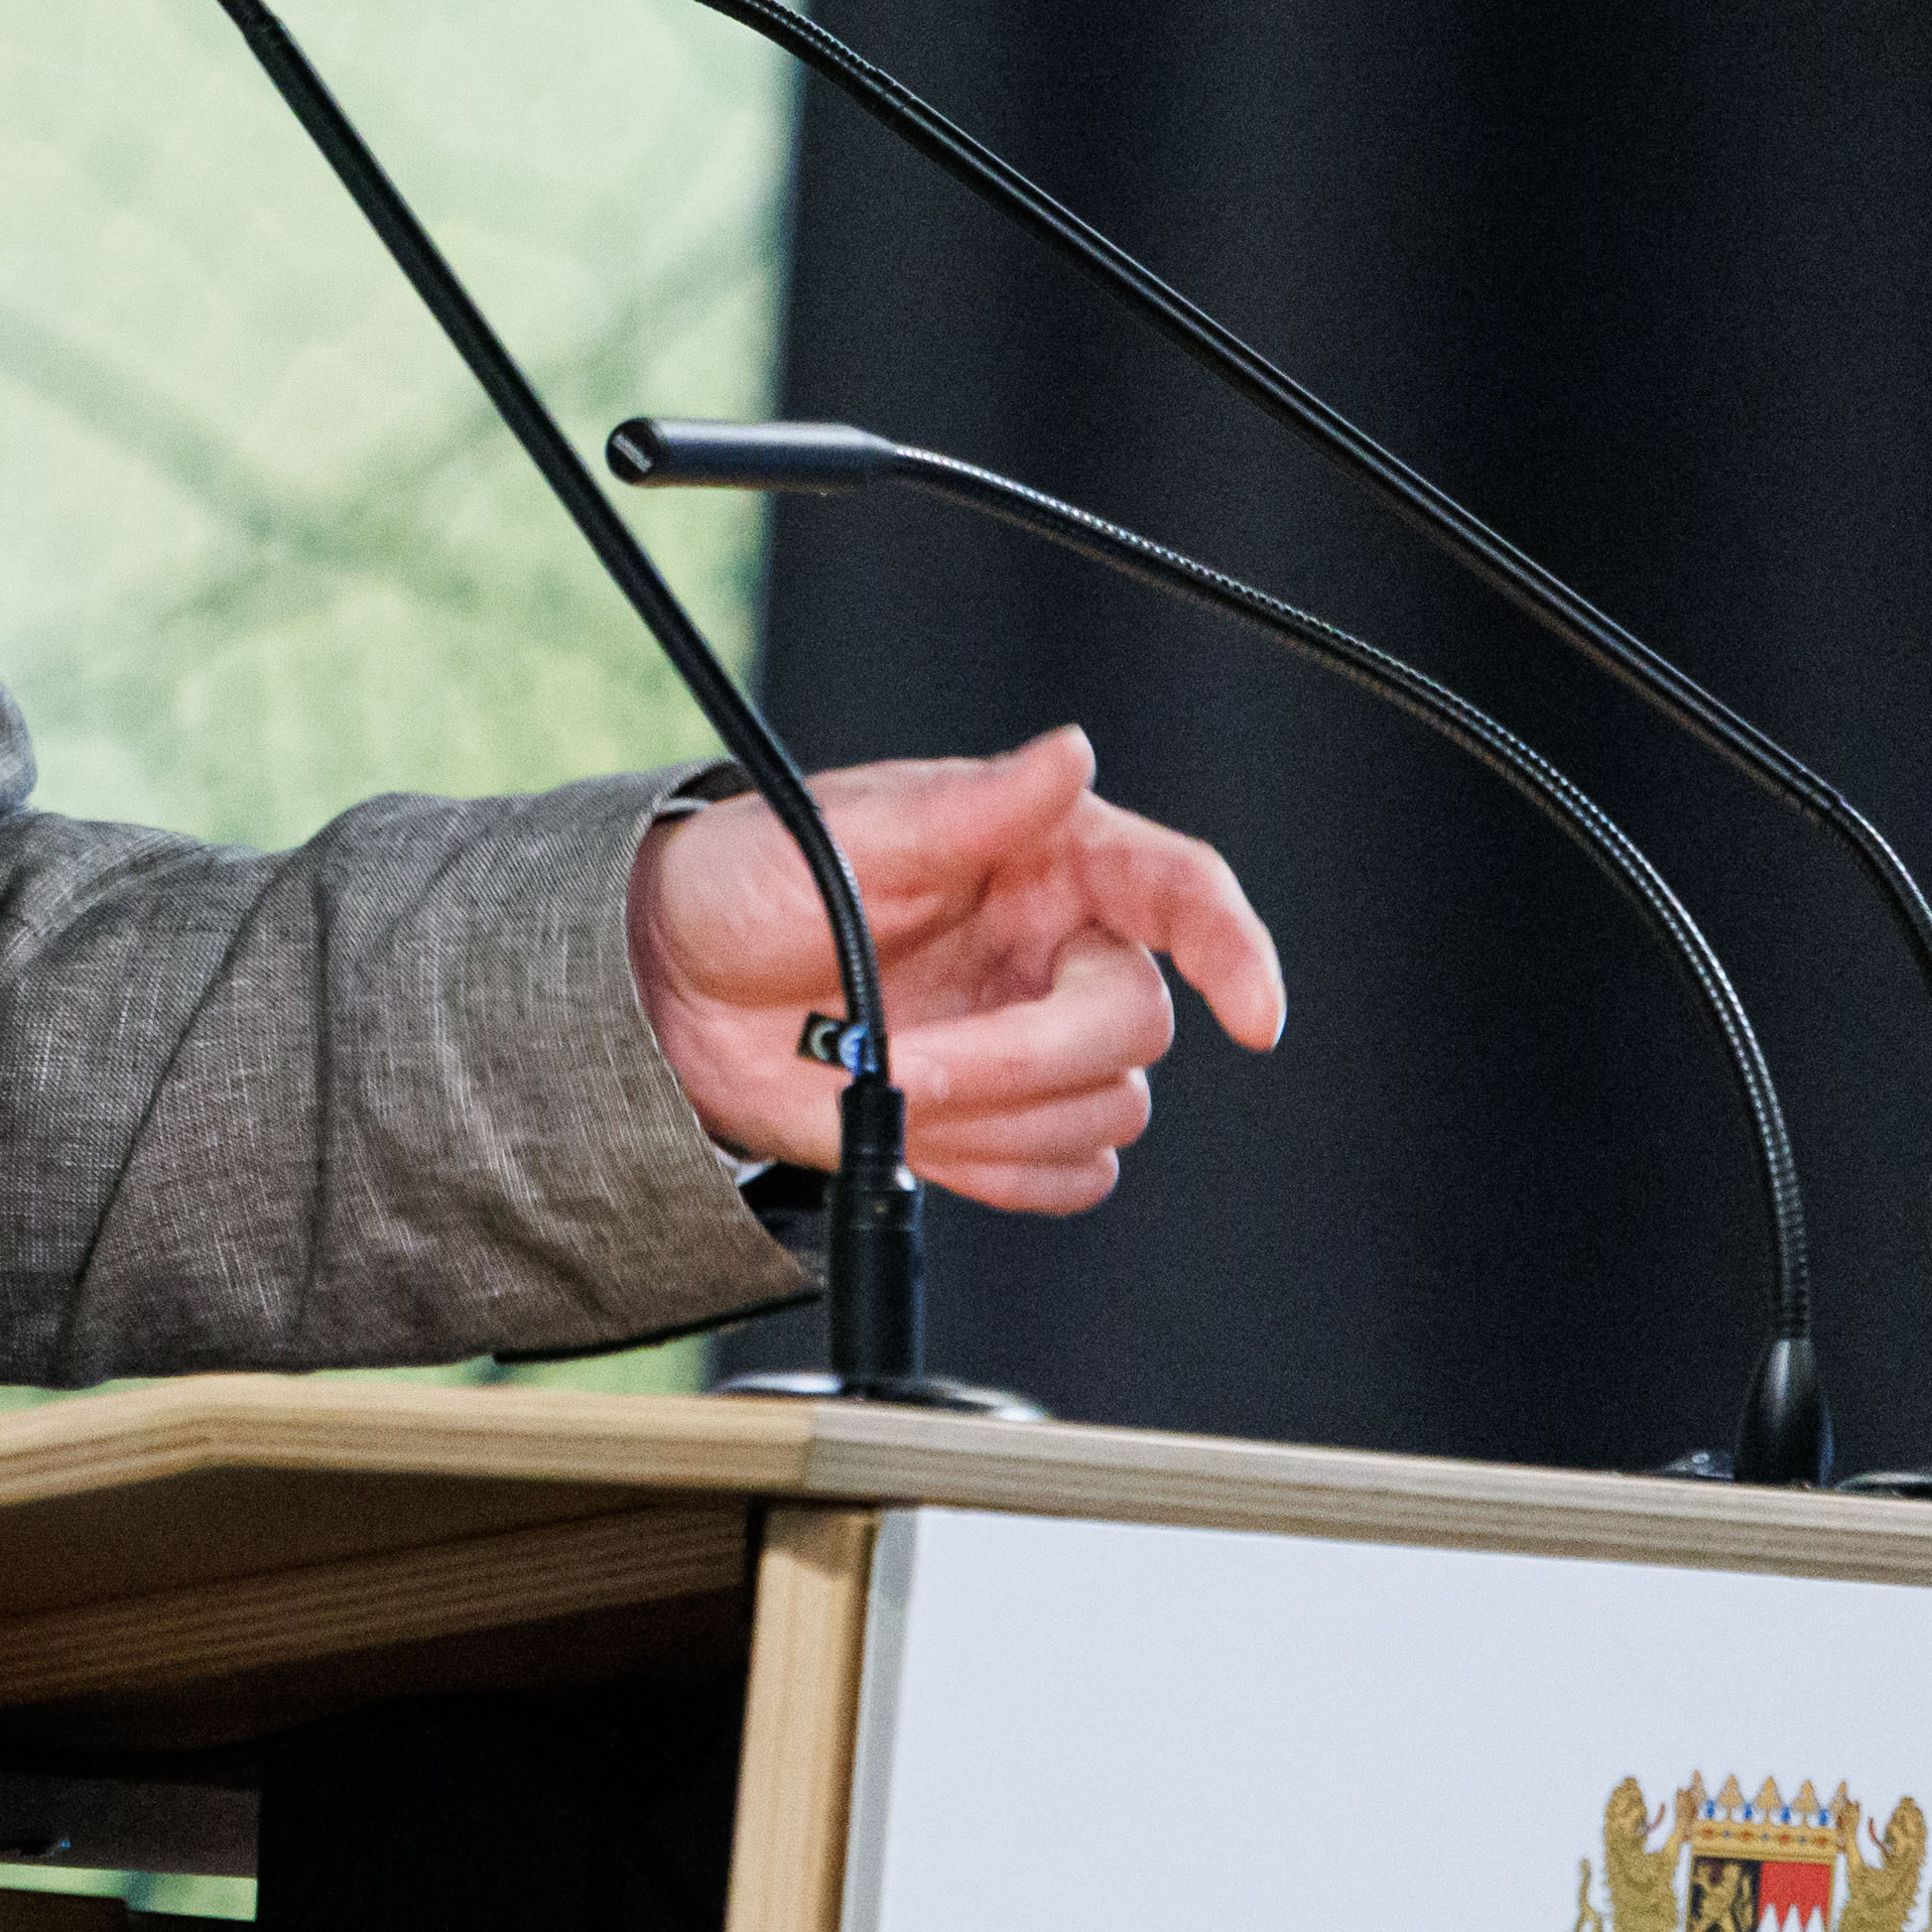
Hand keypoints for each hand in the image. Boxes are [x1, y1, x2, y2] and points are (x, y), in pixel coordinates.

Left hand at [631, 726, 1289, 1212]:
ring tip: (884, 1071)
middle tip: (900, 1061)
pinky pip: (1070, 1177)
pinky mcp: (1010, 1123)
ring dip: (995, 1116)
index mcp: (1049, 860)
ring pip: (1107, 1112)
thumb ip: (973, 807)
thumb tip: (1069, 754)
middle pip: (1134, 1028)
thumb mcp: (848, 833)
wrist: (677, 988)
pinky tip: (922, 1125)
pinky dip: (999, 1168)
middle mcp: (1061, 952)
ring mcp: (1039, 1041)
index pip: (1184, 892)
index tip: (1253, 1014)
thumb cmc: (754, 880)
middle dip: (1019, 1060)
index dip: (1236, 948)